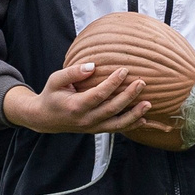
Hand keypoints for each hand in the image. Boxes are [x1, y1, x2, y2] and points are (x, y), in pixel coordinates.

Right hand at [3, 62, 149, 134]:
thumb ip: (72, 72)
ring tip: (149, 103)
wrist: (45, 118)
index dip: (113, 83)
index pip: (99, 95)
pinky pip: (116, 129)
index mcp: (75, 106)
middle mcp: (85, 120)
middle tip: (142, 82)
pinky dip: (131, 125)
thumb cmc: (51, 95)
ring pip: (117, 124)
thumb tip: (93, 65)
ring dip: (134, 115)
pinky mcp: (97, 130)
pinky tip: (144, 118)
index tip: (124, 70)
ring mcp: (92, 127)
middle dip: (129, 96)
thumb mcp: (55, 80)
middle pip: (112, 109)